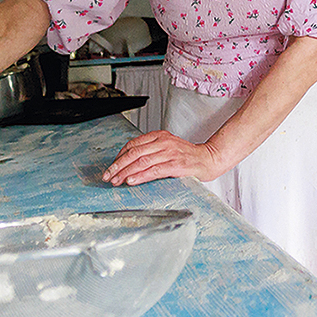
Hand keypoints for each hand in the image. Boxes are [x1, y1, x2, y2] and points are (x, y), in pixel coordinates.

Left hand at [102, 130, 226, 185]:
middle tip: (108, 175)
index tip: (112, 167)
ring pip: (141, 162)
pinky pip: (153, 170)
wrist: (209, 159)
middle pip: (133, 153)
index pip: (133, 144)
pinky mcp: (175, 165)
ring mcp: (169, 153)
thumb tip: (129, 163)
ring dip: (125, 172)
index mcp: (159, 136)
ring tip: (116, 180)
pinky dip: (140, 176)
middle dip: (118, 165)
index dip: (119, 156)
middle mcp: (163, 142)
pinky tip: (131, 181)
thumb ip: (151, 151)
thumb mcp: (167, 147)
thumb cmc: (187, 156)